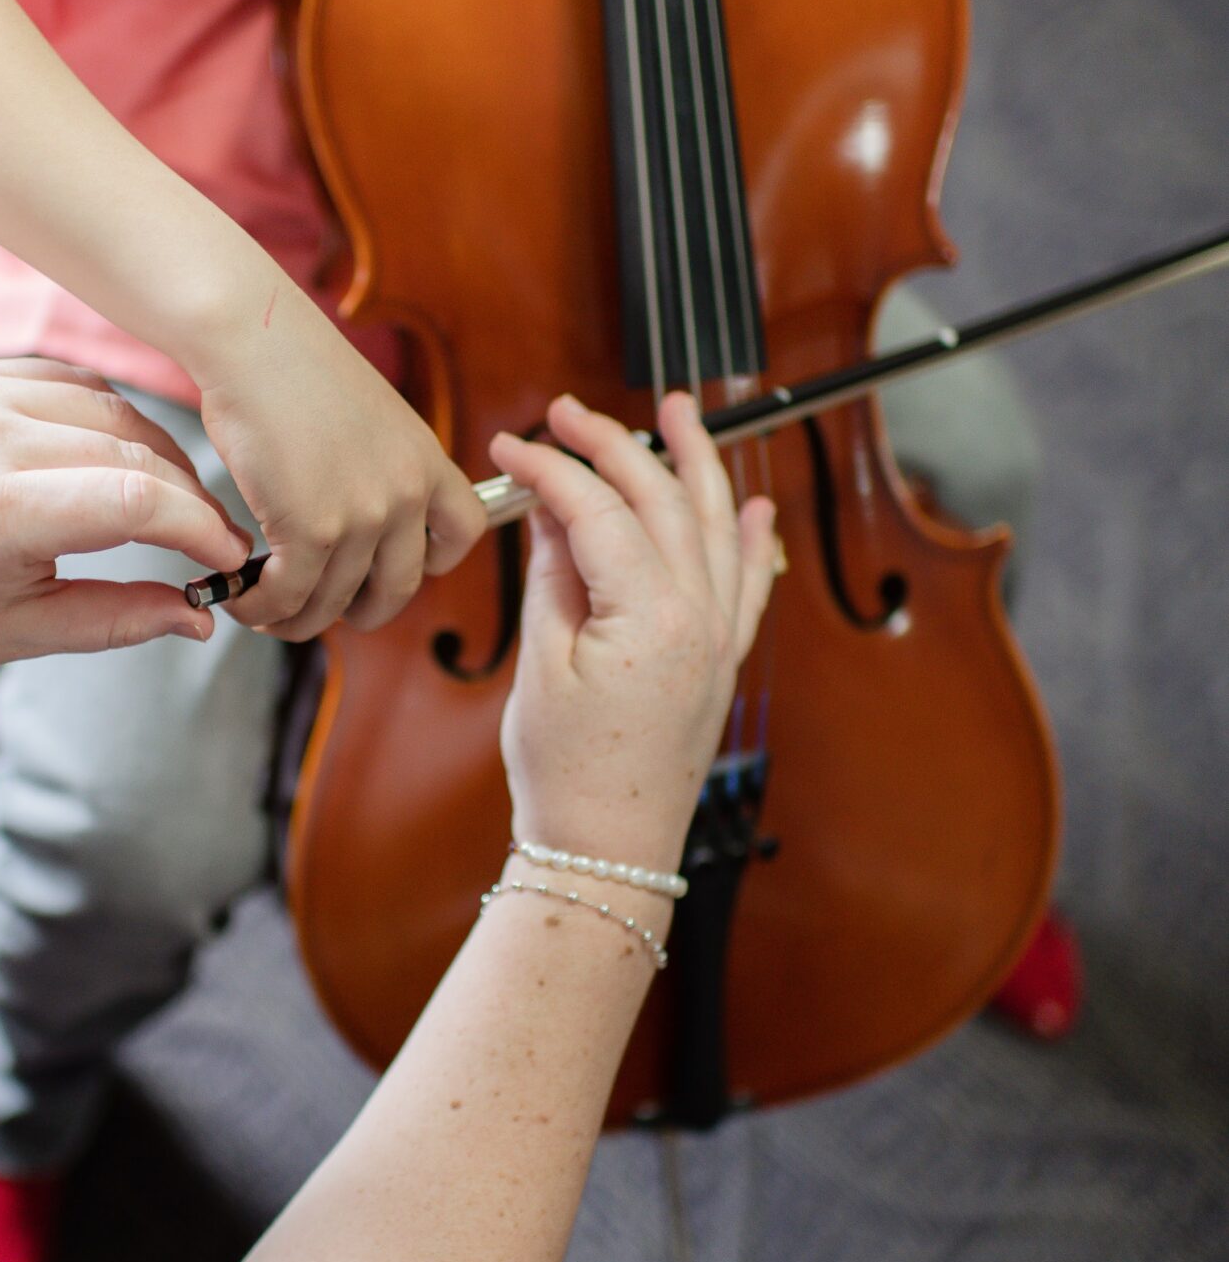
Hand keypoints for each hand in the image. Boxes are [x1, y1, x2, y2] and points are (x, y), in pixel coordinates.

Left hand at [0, 360, 249, 667]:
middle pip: (135, 450)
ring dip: (159, 458)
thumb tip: (203, 617)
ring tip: (173, 510)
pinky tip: (121, 464)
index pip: (135, 499)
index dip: (201, 530)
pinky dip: (113, 422)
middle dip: (191, 500)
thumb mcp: (14, 633)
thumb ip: (117, 620)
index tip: (231, 562)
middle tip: (214, 544)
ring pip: (114, 410)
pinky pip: (75, 384)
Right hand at [194, 275, 484, 641]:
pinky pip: (289, 596)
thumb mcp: (369, 415)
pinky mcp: (312, 530)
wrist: (254, 342)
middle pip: (399, 589)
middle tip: (324, 609)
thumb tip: (357, 510)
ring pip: (334, 603)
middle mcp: (406, 493)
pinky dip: (261, 608)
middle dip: (359, 611)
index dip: (433, 562)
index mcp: (425, 460)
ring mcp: (363, 516)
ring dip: (294, 619)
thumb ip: (380, 465)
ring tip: (263, 609)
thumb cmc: (293, 368)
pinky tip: (240, 598)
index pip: (464, 531)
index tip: (393, 567)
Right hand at [493, 390, 777, 863]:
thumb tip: (550, 512)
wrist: (608, 850)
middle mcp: (698, 616)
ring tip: (680, 411)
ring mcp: (718, 637)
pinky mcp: (721, 660)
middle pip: (660, 500)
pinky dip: (752, 538)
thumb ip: (553, 578)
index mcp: (650, 615)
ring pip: (715, 524)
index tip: (508, 449)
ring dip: (696, 461)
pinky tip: (754, 505)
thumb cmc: (567, 774)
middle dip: (613, 445)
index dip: (551, 469)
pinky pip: (748, 583)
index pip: (599, 510)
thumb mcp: (543, 667)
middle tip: (566, 413)